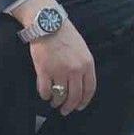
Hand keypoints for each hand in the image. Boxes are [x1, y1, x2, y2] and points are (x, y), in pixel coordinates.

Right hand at [13, 0, 96, 114]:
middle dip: (69, 107)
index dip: (84, 101)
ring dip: (56, 102)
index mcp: (87, 64)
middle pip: (74, 96)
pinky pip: (45, 91)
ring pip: (60, 96)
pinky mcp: (44, 71)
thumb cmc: (65, 35)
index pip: (89, 90)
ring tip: (54, 102)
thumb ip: (83, 66)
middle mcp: (75, 70)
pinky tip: (44, 94)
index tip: (79, 107)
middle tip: (64, 110)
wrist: (49, 23)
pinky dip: (44, 95)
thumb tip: (81, 84)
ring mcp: (60, 71)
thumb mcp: (82, 49)